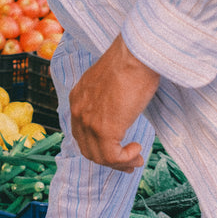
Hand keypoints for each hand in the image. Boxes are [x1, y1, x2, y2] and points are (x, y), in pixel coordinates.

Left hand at [69, 35, 159, 170]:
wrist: (136, 55)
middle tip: (129, 163)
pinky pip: (112, 157)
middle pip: (88, 149)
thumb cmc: (131, 61)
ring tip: (137, 158)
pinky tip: (138, 149)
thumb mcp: (111, 81)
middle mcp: (78, 111)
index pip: (82, 134)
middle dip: (109, 161)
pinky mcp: (104, 130)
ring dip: (120, 163)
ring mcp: (89, 122)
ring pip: (99, 157)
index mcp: (78, 98)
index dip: (99, 147)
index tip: (117, 151)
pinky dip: (126, 159)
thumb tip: (120, 110)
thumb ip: (108, 98)